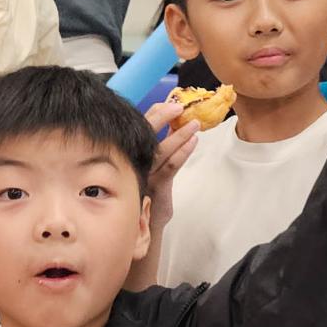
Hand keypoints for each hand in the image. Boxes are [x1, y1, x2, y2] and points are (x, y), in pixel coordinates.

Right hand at [139, 99, 201, 230]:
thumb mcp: (152, 167)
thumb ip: (160, 147)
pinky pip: (171, 166)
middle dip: (163, 116)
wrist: (144, 224)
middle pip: (146, 133)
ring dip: (180, 134)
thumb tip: (173, 125)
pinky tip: (193, 142)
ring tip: (195, 123)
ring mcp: (145, 174)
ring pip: (162, 149)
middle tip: (179, 105)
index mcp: (131, 152)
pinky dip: (183, 152)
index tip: (169, 101)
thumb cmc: (148, 193)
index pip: (140, 126)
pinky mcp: (156, 187)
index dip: (155, 112)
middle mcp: (134, 161)